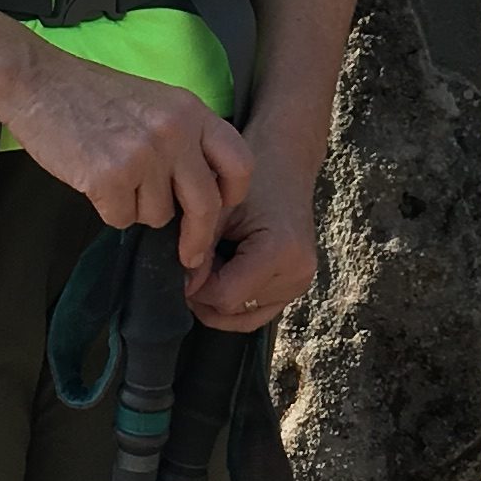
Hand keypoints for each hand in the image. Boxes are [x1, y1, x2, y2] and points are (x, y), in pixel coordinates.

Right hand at [6, 41, 251, 281]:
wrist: (39, 83)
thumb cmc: (93, 96)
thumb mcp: (156, 102)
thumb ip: (185, 139)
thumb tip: (203, 193)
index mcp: (191, 111)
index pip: (239, 163)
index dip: (232, 196)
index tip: (220, 212)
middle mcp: (174, 132)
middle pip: (206, 204)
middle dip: (197, 238)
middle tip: (189, 256)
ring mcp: (143, 154)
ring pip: (158, 216)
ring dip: (137, 209)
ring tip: (115, 176)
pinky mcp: (109, 176)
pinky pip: (121, 218)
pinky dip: (108, 209)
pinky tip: (94, 180)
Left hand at [189, 136, 318, 329]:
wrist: (287, 163)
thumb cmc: (252, 177)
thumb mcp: (219, 206)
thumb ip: (199, 246)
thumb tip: (183, 286)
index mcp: (280, 252)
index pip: (226, 296)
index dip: (195, 287)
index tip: (180, 265)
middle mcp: (298, 274)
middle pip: (233, 309)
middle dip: (205, 292)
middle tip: (194, 261)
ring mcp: (300, 284)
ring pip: (242, 317)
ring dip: (218, 298)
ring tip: (211, 264)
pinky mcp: (296, 287)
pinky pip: (255, 313)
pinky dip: (233, 301)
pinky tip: (223, 274)